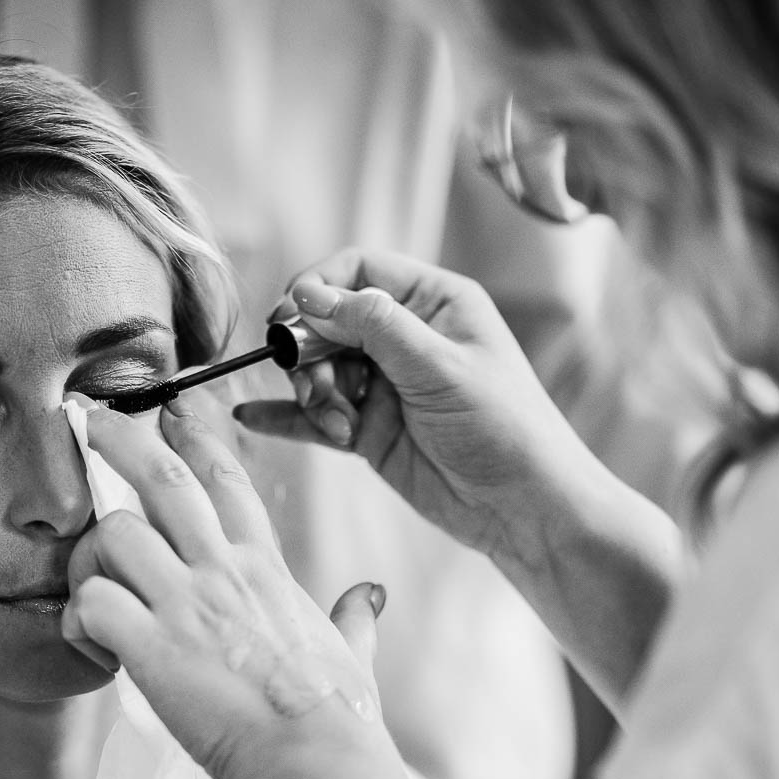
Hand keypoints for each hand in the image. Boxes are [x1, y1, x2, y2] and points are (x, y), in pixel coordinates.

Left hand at [62, 393, 391, 778]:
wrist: (315, 762)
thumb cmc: (337, 716)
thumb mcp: (352, 653)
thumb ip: (354, 618)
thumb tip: (369, 597)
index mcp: (265, 568)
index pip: (228, 477)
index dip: (196, 432)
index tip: (173, 406)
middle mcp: (222, 571)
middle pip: (163, 478)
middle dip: (121, 439)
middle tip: (89, 419)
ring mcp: (186, 604)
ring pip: (114, 535)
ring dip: (91, 557)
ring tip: (89, 588)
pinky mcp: (152, 647)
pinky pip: (90, 603)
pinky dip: (76, 617)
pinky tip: (86, 640)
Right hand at [236, 248, 590, 568]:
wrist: (524, 508)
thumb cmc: (506, 429)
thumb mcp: (440, 367)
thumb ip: (375, 327)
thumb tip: (312, 294)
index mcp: (435, 303)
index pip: (360, 270)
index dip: (319, 287)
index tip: (290, 315)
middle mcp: (406, 337)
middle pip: (330, 322)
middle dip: (312, 351)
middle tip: (315, 383)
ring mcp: (385, 385)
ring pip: (319, 370)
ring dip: (314, 395)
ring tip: (336, 425)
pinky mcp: (370, 430)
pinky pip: (317, 415)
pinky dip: (287, 417)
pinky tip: (254, 417)